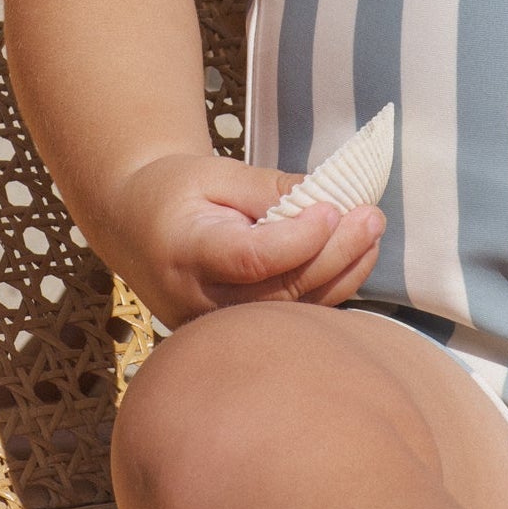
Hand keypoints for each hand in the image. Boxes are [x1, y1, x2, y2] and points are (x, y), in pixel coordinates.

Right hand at [101, 150, 385, 328]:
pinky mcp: (232, 334)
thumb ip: (269, 189)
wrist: (135, 226)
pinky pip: (290, 316)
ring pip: (292, 309)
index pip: (251, 258)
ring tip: (372, 233)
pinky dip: (329, 287)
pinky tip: (355, 255)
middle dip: (335, 253)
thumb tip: (330, 198)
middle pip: (280, 289)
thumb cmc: (176, 191)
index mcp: (185, 251)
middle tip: (372, 217)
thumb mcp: (215, 174)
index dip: (299, 239)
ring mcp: (213, 325)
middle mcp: (197, 299)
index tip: (333, 209)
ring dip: (342, 272)